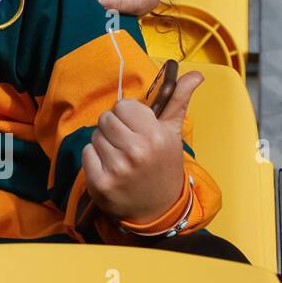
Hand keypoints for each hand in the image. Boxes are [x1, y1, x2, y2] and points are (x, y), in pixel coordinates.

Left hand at [82, 70, 201, 225]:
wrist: (158, 208)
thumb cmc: (163, 164)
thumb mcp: (173, 133)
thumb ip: (179, 101)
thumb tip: (195, 74)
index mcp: (156, 136)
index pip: (123, 106)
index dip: (128, 116)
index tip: (137, 129)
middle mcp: (137, 151)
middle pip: (106, 119)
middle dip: (114, 129)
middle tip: (128, 145)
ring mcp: (118, 168)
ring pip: (95, 136)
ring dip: (104, 144)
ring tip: (121, 158)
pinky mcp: (100, 183)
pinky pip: (86, 153)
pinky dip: (94, 159)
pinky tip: (110, 169)